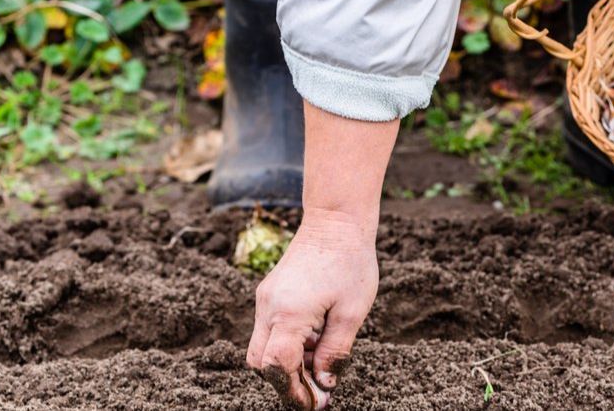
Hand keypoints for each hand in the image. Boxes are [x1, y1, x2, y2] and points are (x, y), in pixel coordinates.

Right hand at [246, 102, 397, 408]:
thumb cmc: (350, 263)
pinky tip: (313, 345)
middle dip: (284, 383)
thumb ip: (335, 351)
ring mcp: (266, 300)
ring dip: (285, 366)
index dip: (293, 391)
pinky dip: (285, 346)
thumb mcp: (352, 312)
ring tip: (318, 369)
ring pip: (261, 349)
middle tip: (315, 395)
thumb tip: (325, 383)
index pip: (277, 366)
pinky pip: (269, 331)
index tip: (313, 405)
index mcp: (289, 313)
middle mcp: (269, 308)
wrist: (336, 220)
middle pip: (261, 363)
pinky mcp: (270, 293)